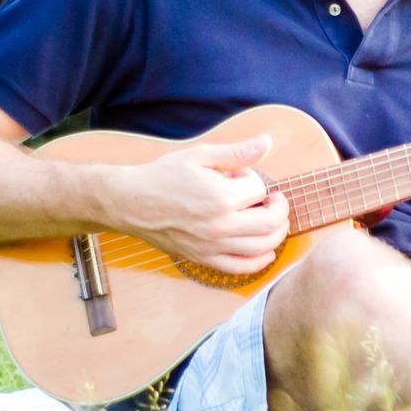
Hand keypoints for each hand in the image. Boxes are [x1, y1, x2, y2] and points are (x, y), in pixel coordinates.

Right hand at [118, 134, 289, 274]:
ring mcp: (212, 246)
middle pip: (270, 222)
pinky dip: (260, 261)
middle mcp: (219, 226)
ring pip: (261, 247)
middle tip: (274, 200)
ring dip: (277, 233)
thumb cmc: (164, 176)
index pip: (259, 189)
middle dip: (279, 208)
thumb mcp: (201, 156)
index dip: (254, 178)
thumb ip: (237, 152)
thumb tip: (266, 142)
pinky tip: (266, 250)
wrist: (131, 203)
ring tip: (273, 220)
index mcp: (221, 198)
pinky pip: (240, 268)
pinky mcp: (203, 259)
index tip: (239, 175)